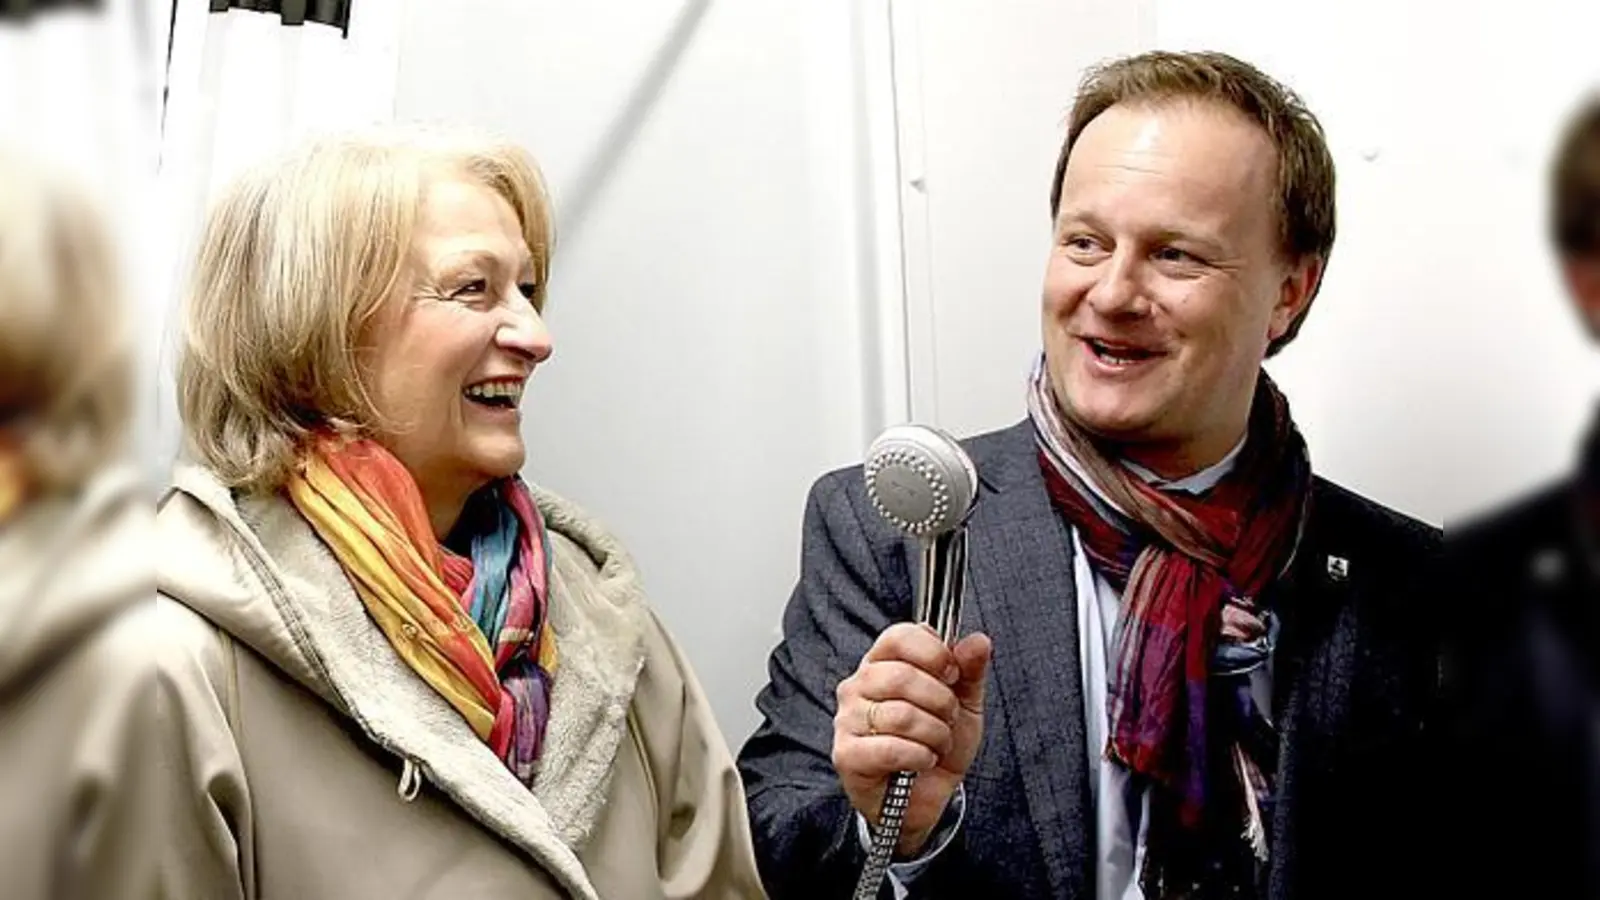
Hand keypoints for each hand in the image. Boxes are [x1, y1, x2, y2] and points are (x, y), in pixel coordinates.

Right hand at [831, 622, 991, 857]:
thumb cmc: (938, 743)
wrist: (929, 797)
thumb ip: (970, 670)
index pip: (899, 636)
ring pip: (901, 714)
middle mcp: (857, 685)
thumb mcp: (963, 703)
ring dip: (934, 734)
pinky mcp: (846, 754)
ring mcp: (847, 720)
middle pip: (902, 676)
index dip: (934, 653)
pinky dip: (920, 756)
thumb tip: (978, 641)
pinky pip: (891, 748)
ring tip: (936, 744)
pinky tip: (923, 761)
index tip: (952, 674)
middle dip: (941, 701)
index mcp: (882, 663)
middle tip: (948, 718)